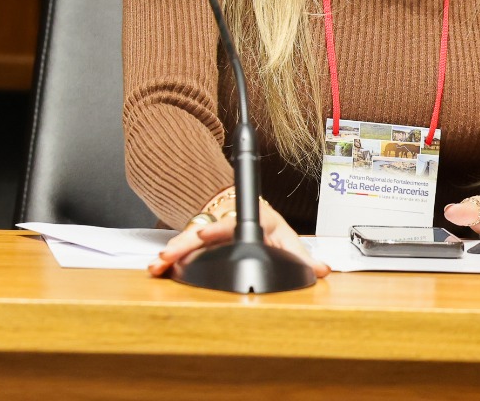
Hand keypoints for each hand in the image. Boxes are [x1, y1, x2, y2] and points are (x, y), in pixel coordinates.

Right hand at [149, 197, 329, 278]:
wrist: (244, 209)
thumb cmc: (266, 225)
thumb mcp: (286, 238)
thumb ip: (301, 256)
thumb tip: (322, 269)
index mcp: (247, 219)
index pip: (229, 224)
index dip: (215, 231)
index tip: (202, 237)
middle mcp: (224, 223)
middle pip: (200, 233)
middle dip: (182, 245)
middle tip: (168, 256)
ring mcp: (209, 231)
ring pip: (187, 240)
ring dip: (171, 253)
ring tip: (158, 266)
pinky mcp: (198, 241)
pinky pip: (182, 249)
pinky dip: (169, 258)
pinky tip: (157, 268)